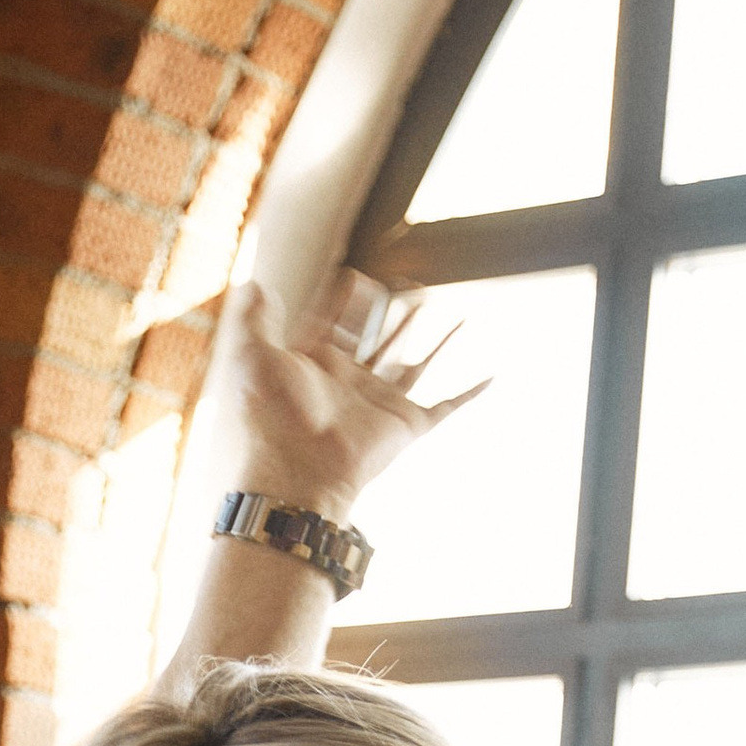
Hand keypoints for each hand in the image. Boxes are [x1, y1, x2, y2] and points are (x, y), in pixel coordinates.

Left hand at [206, 271, 485, 517]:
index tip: (354, 275)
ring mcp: (381, 405)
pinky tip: (492, 376)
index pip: (334, 324)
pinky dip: (472, 392)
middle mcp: (351, 384)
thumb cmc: (272, 417)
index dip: (342, 300)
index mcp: (316, 367)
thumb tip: (253, 284)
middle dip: (395, 315)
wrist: (298, 470)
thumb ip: (255, 319)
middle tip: (411, 285)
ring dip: (435, 339)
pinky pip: (448, 406)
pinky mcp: (407, 426)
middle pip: (379, 340)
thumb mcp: (254, 357)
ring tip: (451, 310)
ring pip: (415, 363)